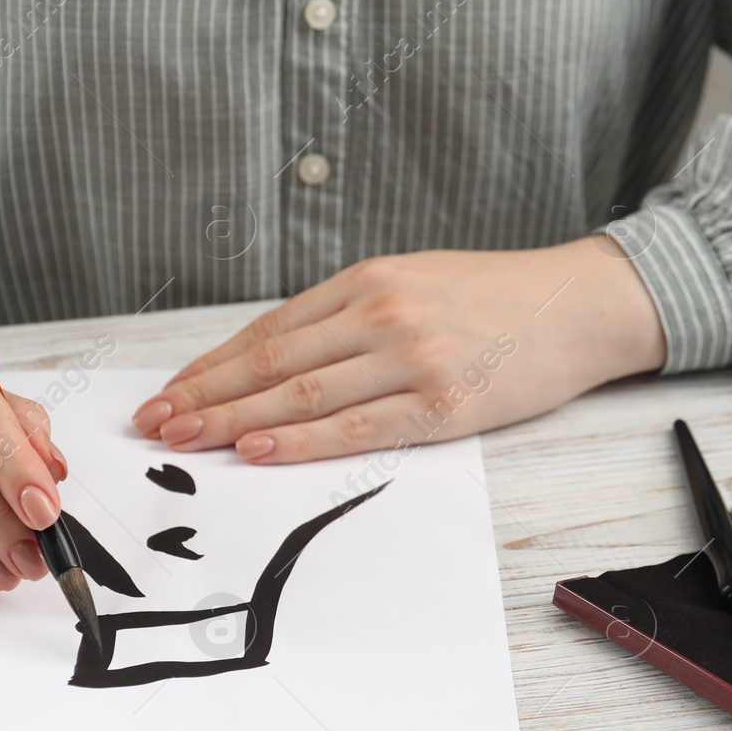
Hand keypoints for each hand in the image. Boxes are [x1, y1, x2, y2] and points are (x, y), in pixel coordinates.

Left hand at [132, 236, 667, 461]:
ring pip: (301, 395)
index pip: (268, 330)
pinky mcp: (442, 403)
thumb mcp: (414, 283)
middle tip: (153, 422)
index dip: (211, 365)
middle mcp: (380, 313)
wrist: (578, 306)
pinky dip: (300, 440)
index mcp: (368, 281)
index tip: (169, 391)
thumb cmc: (495, 299)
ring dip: (233, 420)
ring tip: (183, 439)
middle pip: (271, 361)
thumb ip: (352, 316)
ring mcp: (410, 358)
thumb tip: (280, 360)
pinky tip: (257, 449)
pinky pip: (356, 427)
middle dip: (204, 395)